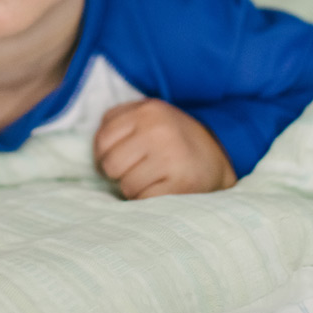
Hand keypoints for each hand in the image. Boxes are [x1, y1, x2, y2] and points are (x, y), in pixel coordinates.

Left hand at [94, 99, 236, 198]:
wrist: (218, 157)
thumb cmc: (172, 139)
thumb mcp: (149, 117)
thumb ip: (119, 122)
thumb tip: (93, 149)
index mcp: (147, 110)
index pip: (102, 139)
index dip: (103, 156)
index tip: (117, 161)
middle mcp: (159, 131)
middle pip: (111, 165)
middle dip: (119, 174)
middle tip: (136, 172)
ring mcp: (171, 157)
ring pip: (126, 186)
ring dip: (134, 190)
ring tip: (152, 180)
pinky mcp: (182, 184)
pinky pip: (144, 201)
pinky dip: (148, 201)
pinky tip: (162, 190)